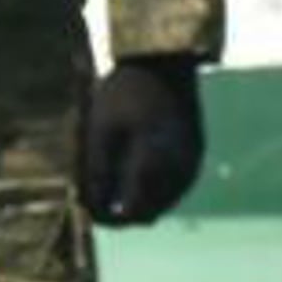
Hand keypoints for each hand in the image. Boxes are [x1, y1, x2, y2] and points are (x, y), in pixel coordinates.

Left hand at [83, 57, 204, 227]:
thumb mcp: (100, 130)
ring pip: (163, 203)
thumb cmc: (124, 94)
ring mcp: (192, 166)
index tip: (85, 206)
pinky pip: (174, 188)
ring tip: (109, 179)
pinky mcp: (196, 157)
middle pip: (148, 214)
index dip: (106, 217)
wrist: (163, 65)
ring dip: (138, 201)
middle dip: (120, 211)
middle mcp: (180, 172)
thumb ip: (97, 170)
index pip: (131, 213)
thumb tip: (90, 205)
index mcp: (154, 165)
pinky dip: (153, 188)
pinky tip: (132, 172)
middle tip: (93, 194)